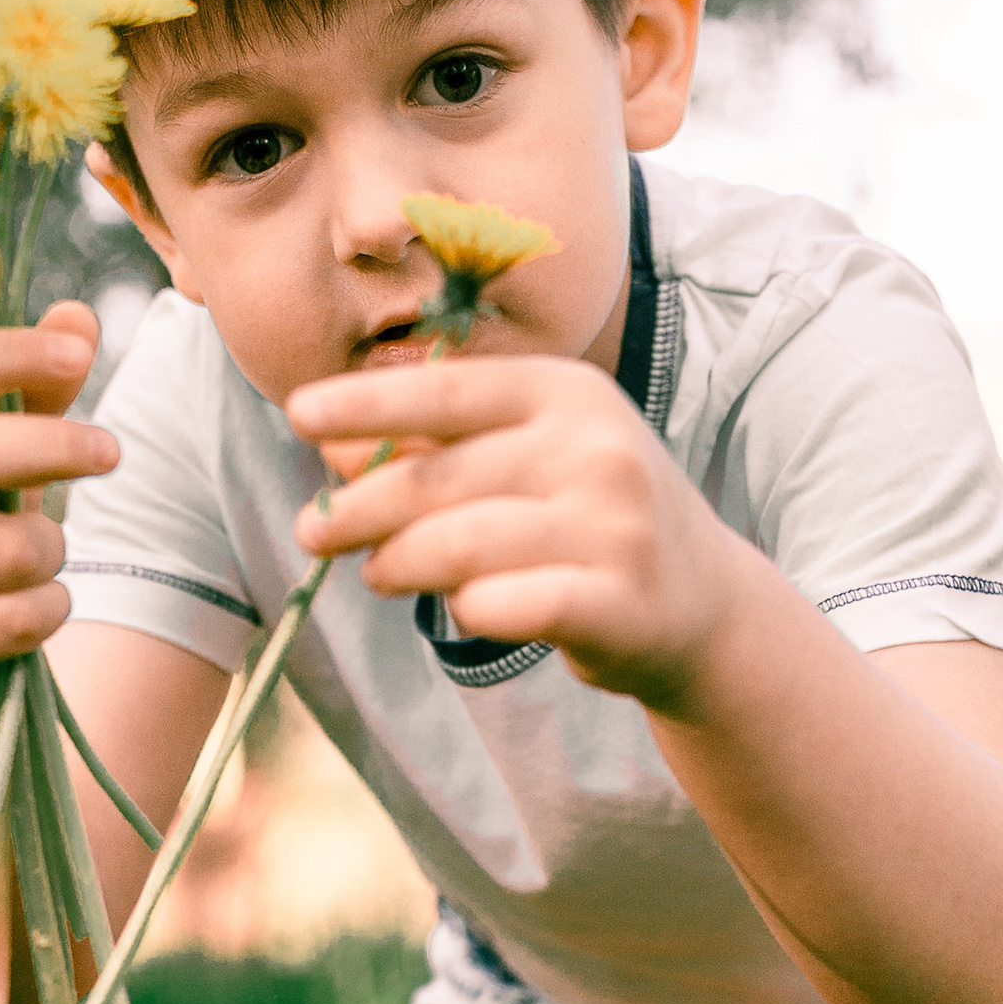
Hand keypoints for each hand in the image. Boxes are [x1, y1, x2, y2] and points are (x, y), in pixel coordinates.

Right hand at [0, 306, 116, 699]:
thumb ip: (36, 388)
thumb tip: (80, 315)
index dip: (9, 354)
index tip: (81, 354)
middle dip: (54, 446)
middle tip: (113, 450)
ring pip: (13, 547)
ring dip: (54, 547)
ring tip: (39, 556)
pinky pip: (23, 616)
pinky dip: (52, 607)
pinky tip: (33, 606)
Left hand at [287, 351, 740, 707]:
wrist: (705, 604)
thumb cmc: (591, 520)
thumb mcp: (527, 462)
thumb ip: (437, 451)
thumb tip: (332, 446)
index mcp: (566, 393)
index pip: (445, 393)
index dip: (366, 403)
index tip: (297, 414)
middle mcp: (595, 447)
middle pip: (438, 477)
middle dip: (359, 507)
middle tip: (312, 533)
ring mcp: (612, 524)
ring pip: (461, 544)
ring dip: (399, 564)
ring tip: (377, 576)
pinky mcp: (620, 600)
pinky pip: (514, 604)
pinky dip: (473, 609)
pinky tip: (460, 610)